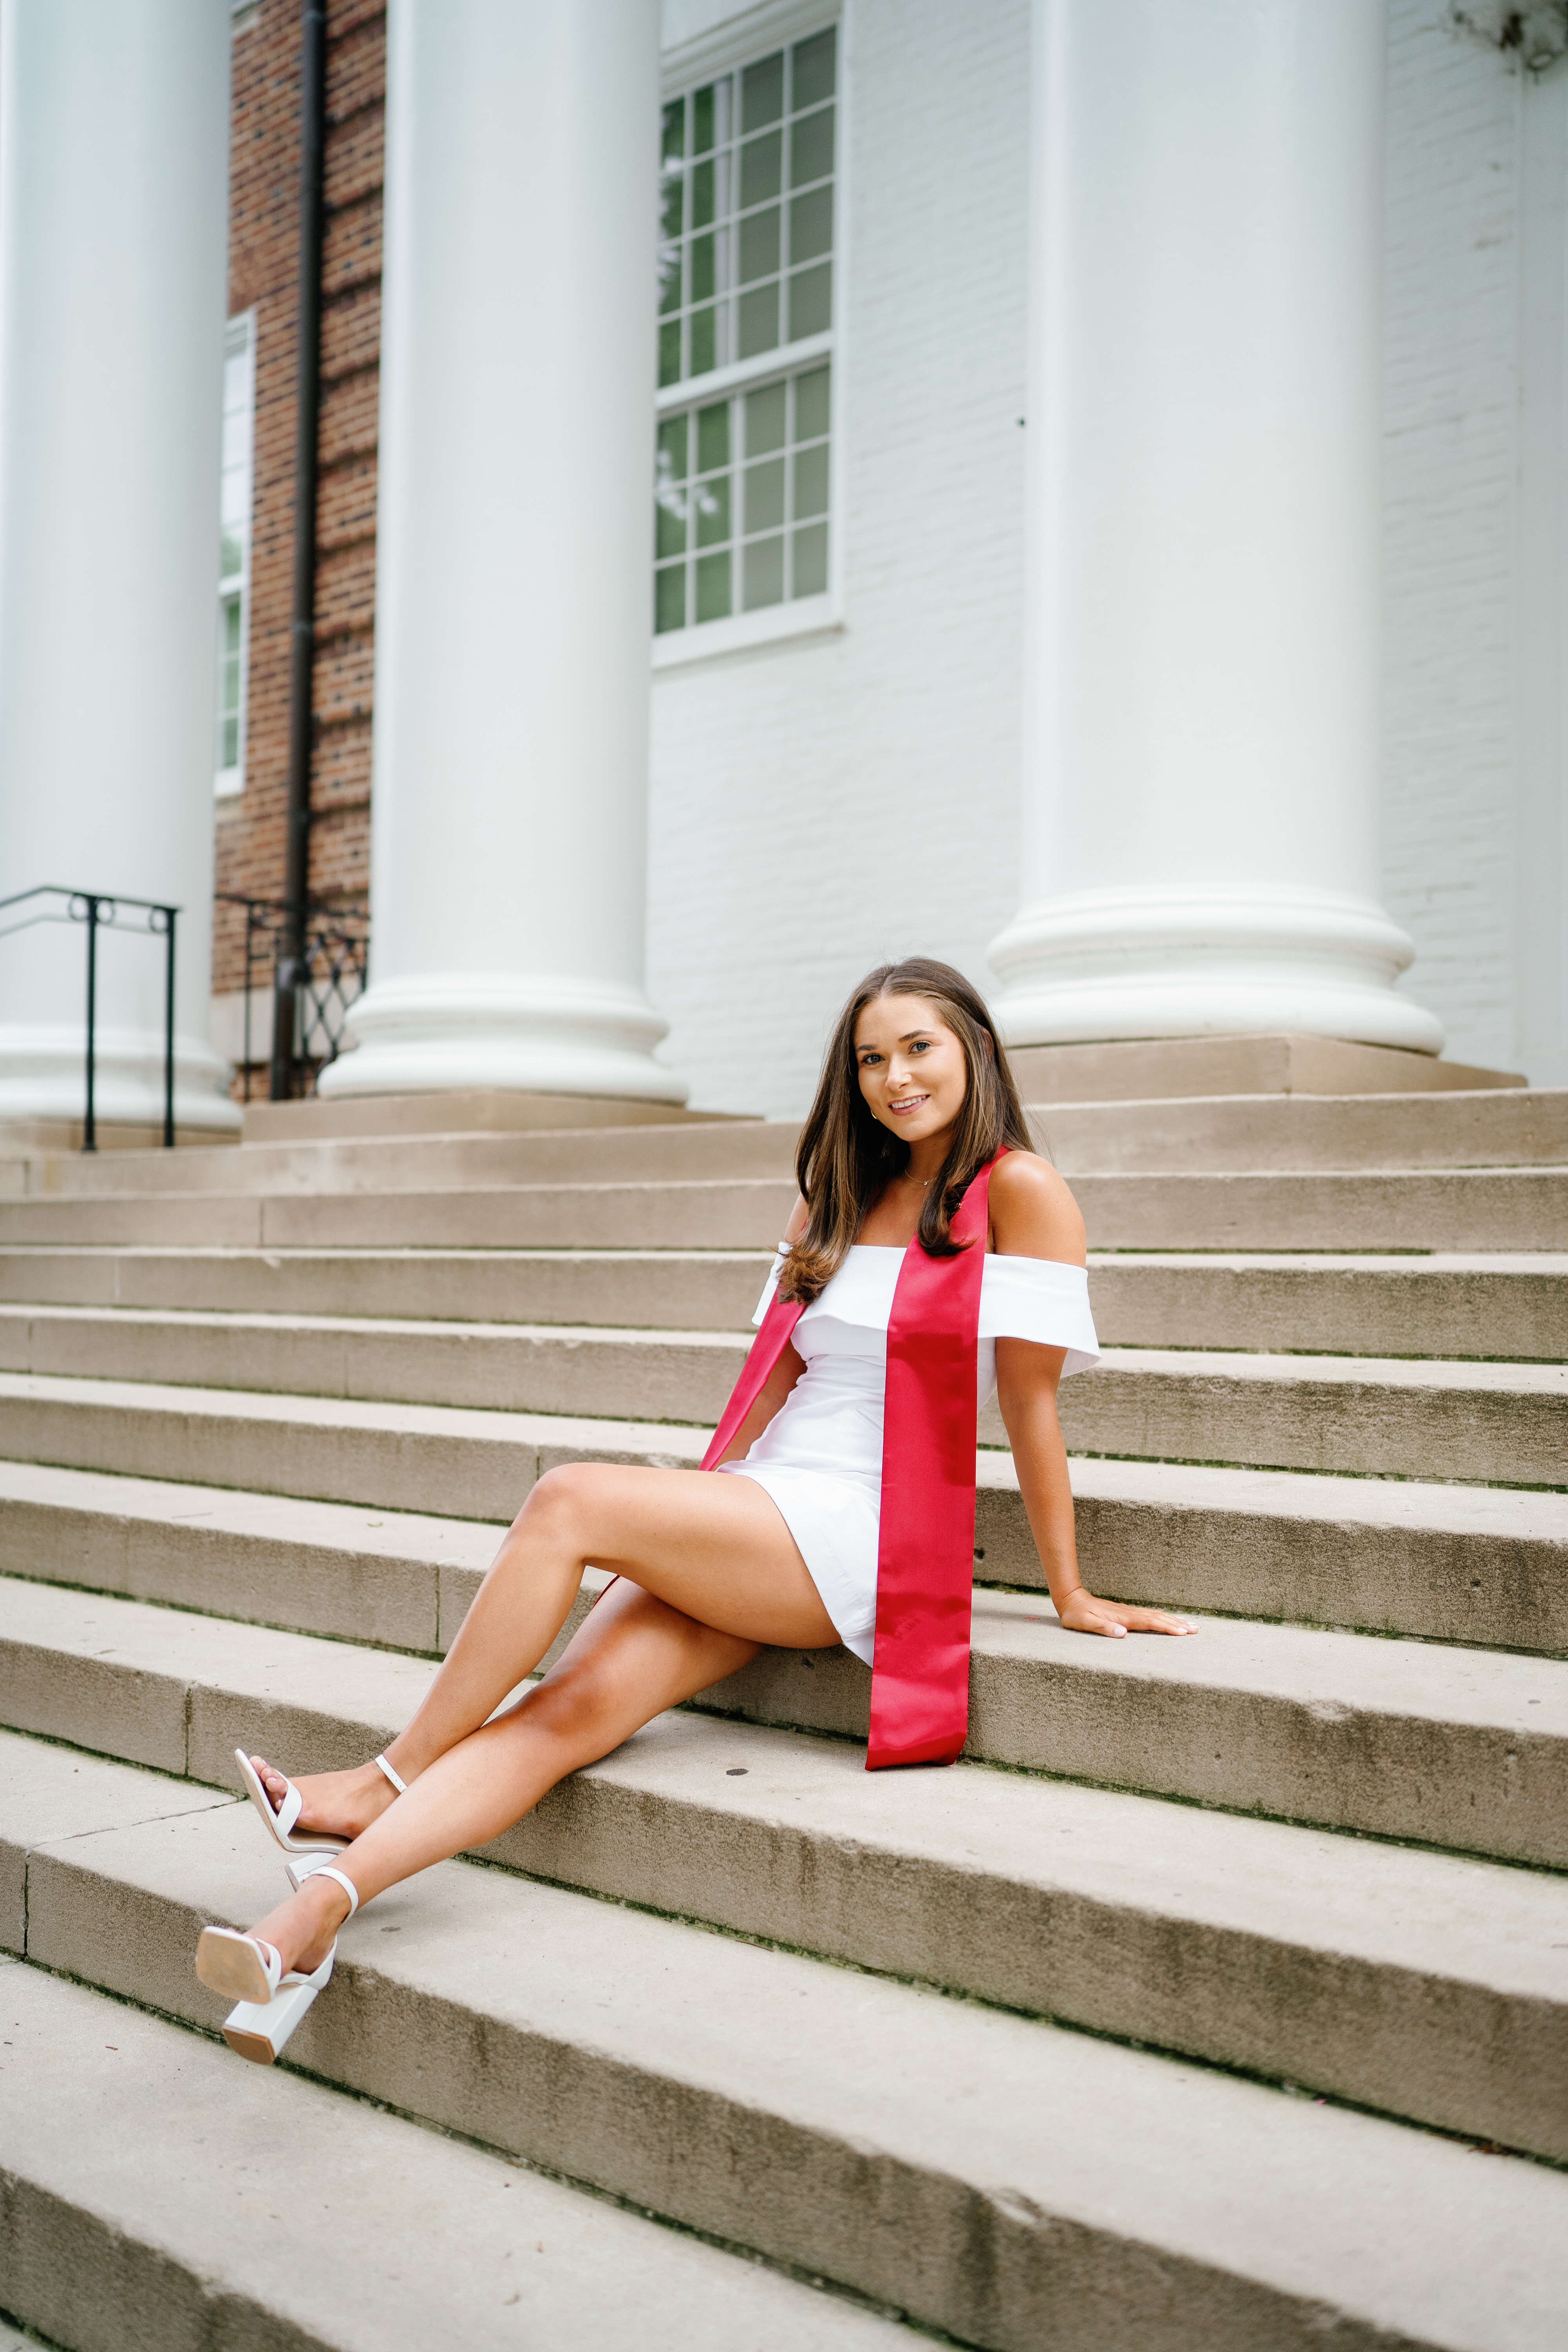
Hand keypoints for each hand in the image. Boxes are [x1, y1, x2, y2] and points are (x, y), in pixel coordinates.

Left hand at [1055, 1588, 1196, 1638]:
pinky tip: (1168, 1620)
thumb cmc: (1076, 1614)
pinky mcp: (1125, 1612)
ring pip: (1155, 1615)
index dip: (1166, 1627)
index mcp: (1121, 1617)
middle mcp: (1128, 1613)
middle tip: (1196, 1629)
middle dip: (1177, 1623)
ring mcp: (1128, 1611)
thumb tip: (1123, 1634)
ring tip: (1190, 1624)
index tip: (1182, 1632)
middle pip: (1157, 1618)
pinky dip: (1162, 1617)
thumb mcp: (1084, 1623)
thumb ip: (1103, 1628)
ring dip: (1173, 1620)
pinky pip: (1148, 1615)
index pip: (1149, 1623)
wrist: (1071, 1598)